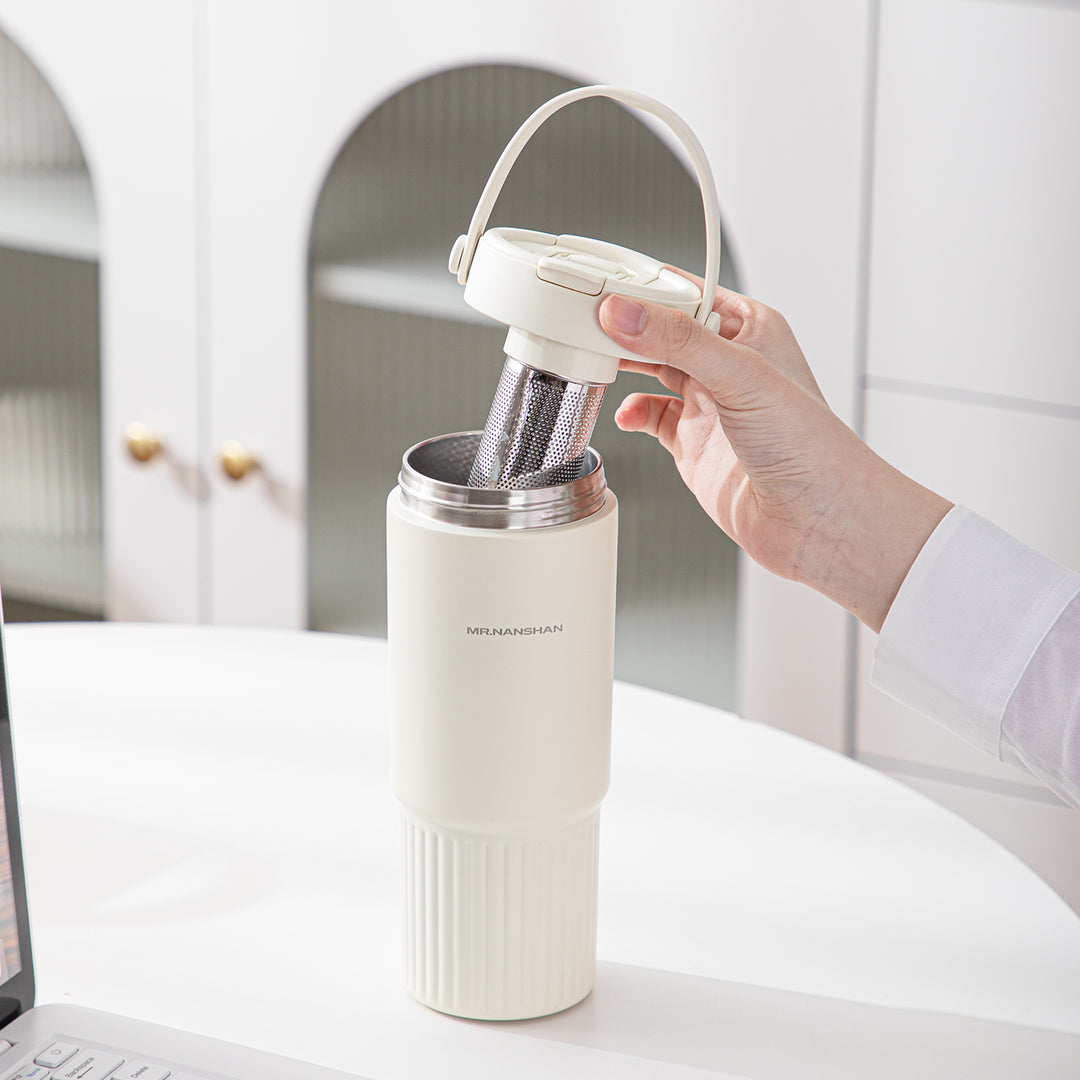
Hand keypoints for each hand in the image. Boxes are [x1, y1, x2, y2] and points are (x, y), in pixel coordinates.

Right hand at [598, 282, 951, 631]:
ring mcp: (709, 404)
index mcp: (750, 329)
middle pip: (661, 329)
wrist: (816, 522)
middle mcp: (729, 363)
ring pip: (651, 370)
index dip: (644, 288)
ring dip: (622, 366)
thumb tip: (621, 312)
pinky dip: (631, 412)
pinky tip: (625, 415)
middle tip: (583, 320)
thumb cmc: (810, 447)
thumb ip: (677, 341)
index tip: (602, 288)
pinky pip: (650, 416)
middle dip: (624, 326)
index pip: (686, 292)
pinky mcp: (693, 442)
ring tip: (593, 359)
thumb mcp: (740, 376)